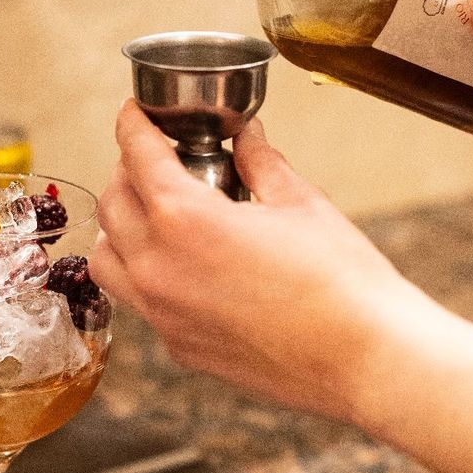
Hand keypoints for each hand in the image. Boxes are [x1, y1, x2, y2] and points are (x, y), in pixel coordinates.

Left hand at [91, 101, 422, 418]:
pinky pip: (140, 301)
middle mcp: (158, 268)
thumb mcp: (300, 202)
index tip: (133, 114)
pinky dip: (146, 274)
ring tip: (156, 214)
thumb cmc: (340, 281)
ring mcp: (164, 314)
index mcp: (184, 219)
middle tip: (155, 159)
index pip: (136, 156)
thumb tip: (247, 138)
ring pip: (109, 259)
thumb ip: (261, 164)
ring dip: (122, 228)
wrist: (363, 358)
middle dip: (127, 173)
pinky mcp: (179, 347)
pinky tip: (183, 266)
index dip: (132, 125)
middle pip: (112, 205)